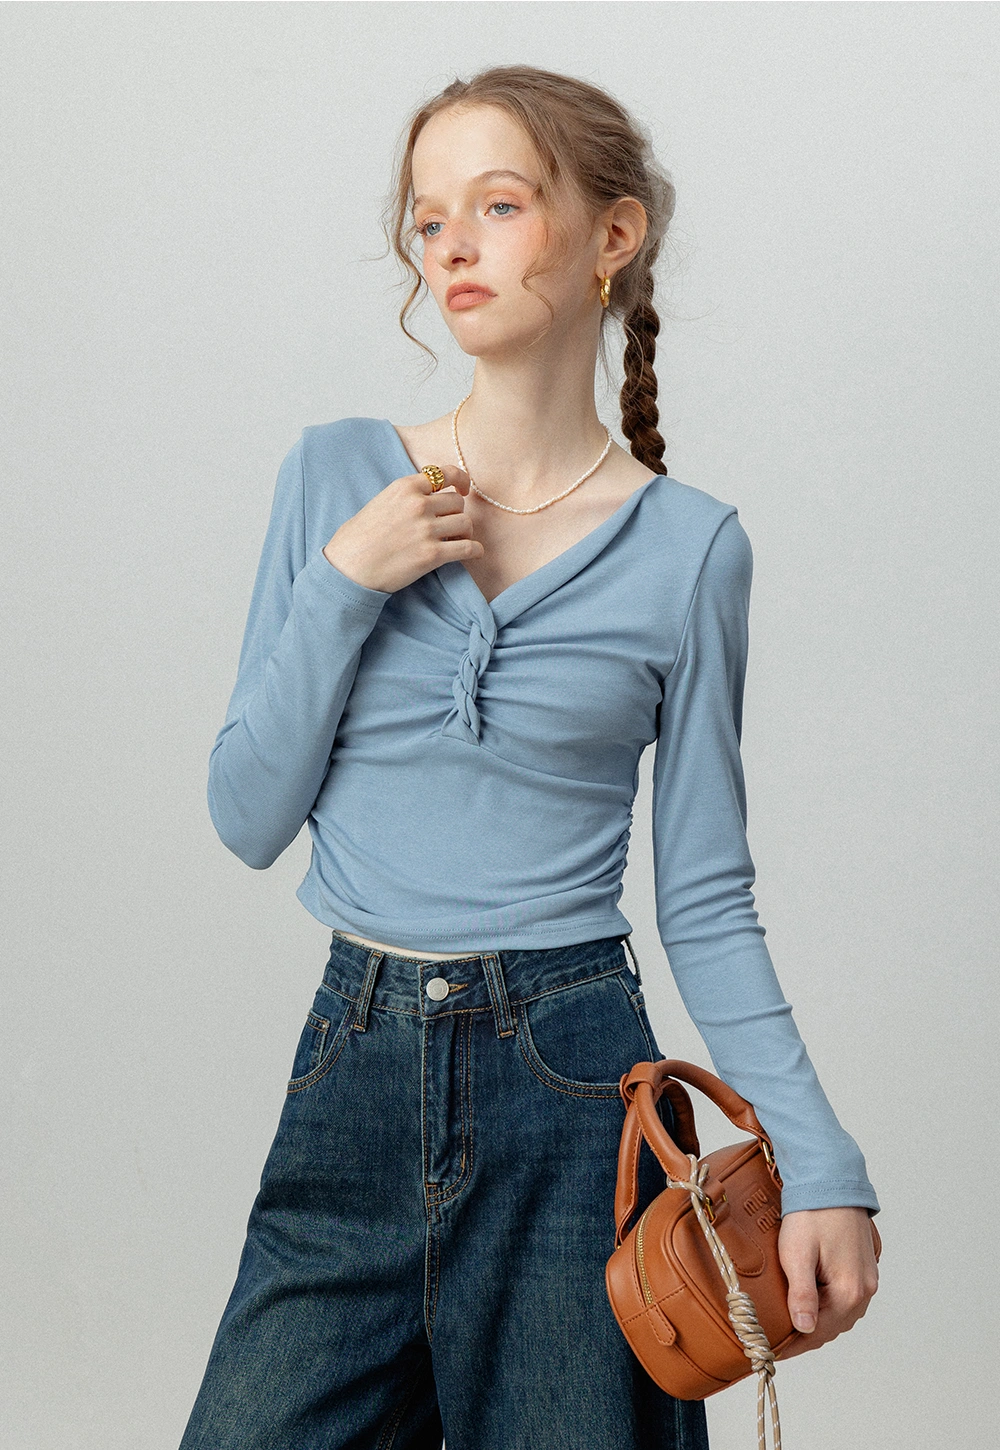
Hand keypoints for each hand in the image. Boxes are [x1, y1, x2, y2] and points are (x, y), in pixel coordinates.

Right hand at [323, 464, 484, 593]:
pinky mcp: (432, 555)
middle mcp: (418, 504)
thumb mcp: (381, 502)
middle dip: (456, 514)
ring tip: (456, 541)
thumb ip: (406, 496)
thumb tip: (430, 498)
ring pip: (466, 523)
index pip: (445, 474)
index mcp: (405, 487)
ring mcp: (426, 529)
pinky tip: (472, 552)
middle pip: (457, 502)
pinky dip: (474, 550)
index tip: (462, 490)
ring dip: (465, 533)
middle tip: (450, 526)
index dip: (460, 481)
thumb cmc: (358, 538)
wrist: (348, 568)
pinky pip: (468, 548)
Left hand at [776, 1206, 878, 1358]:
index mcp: (849, 1291)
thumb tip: (805, 1329)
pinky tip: (813, 1300)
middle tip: (778, 1338)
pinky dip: (830, 1305)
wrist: (831, 1180)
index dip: (794, 1344)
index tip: (772, 1350)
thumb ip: (802, 1294)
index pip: (819, 1332)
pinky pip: (848, 1297)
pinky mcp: (865, 1266)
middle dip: (806, 1334)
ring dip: (820, 1320)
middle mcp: (865, 1289)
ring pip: (842, 1313)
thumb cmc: (811, 1214)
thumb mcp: (798, 1254)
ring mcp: (868, 1278)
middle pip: (833, 1326)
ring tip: (791, 1322)